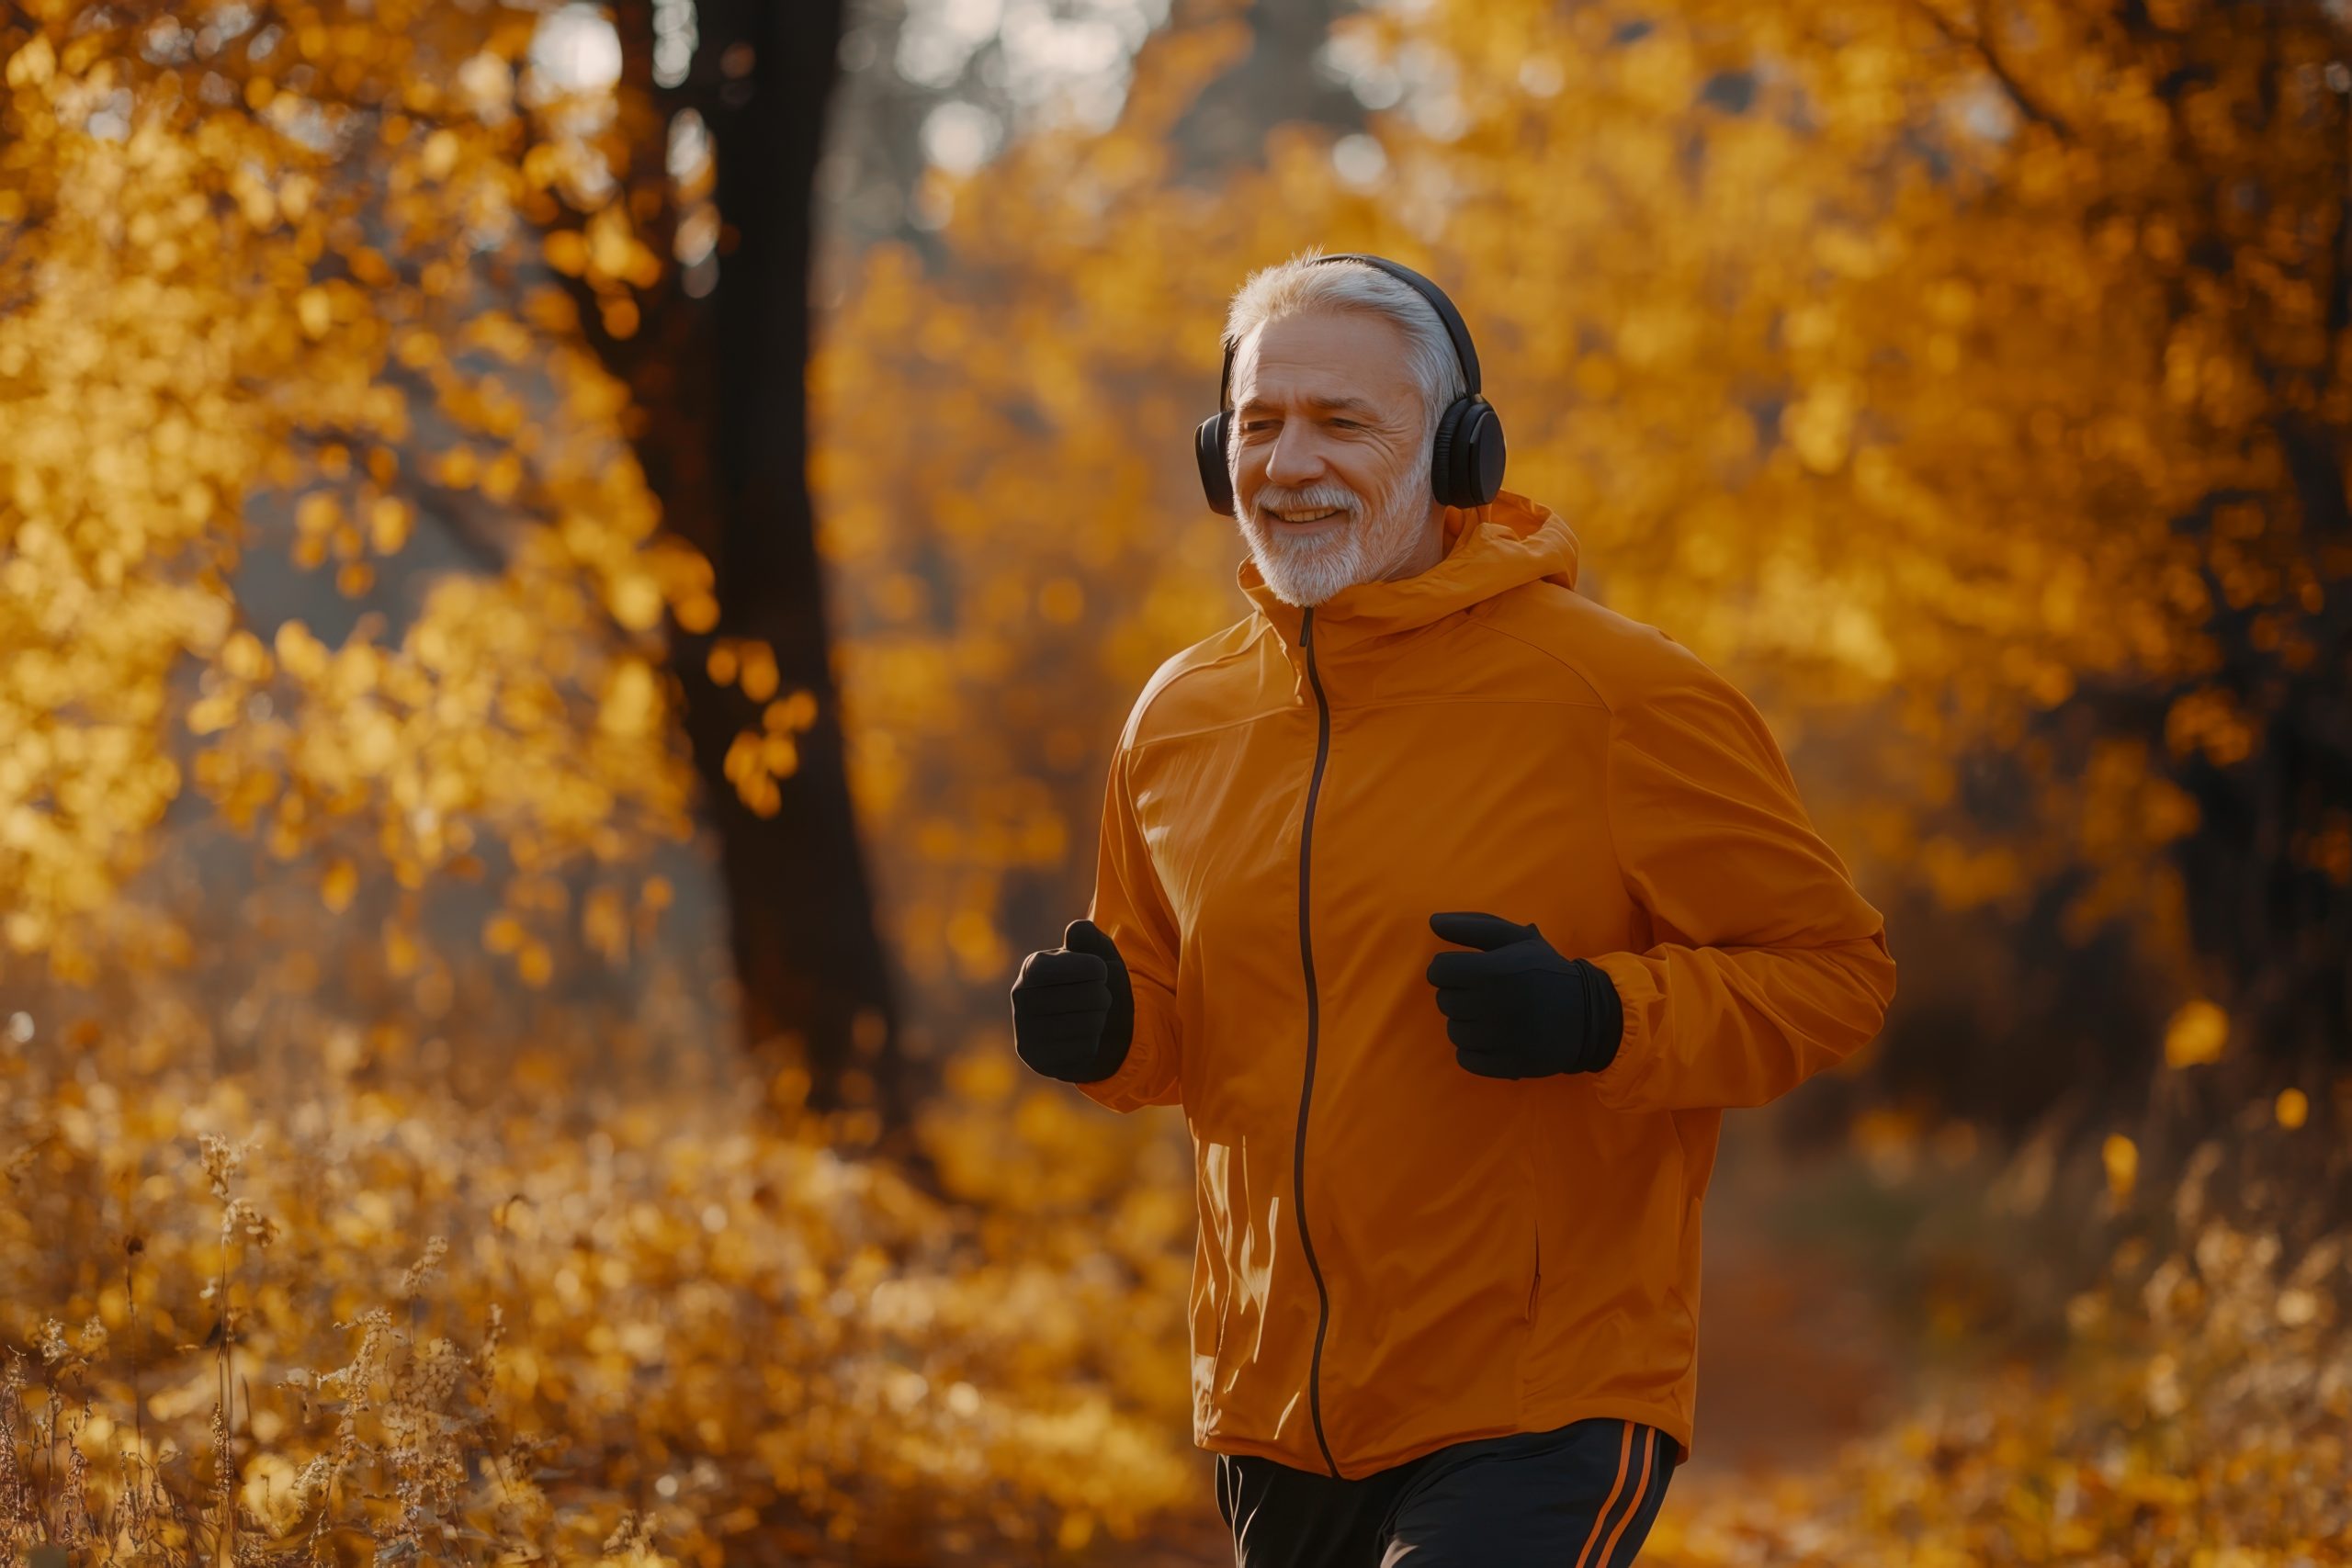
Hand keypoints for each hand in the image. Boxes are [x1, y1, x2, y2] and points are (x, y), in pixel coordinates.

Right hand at [1011, 918, 1135, 1082]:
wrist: (1099, 1028)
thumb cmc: (1096, 985)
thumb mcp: (1099, 955)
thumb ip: (1090, 938)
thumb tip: (1077, 929)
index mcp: (1032, 967)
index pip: (1050, 968)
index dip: (1084, 968)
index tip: (1102, 970)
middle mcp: (1021, 998)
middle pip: (1071, 998)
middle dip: (1100, 996)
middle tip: (1104, 996)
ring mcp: (1025, 1031)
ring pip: (1078, 1025)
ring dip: (1098, 1019)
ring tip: (1097, 1015)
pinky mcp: (1036, 1059)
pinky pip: (1077, 1052)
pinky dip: (1091, 1044)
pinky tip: (1087, 1038)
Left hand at [1425, 912, 1622, 1079]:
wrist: (1588, 1013)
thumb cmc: (1545, 970)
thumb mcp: (1516, 939)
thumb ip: (1473, 927)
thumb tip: (1433, 921)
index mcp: (1495, 971)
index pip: (1438, 971)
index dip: (1447, 969)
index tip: (1464, 972)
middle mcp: (1496, 1005)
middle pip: (1444, 1001)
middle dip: (1458, 994)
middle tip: (1484, 993)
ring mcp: (1502, 1039)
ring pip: (1453, 1031)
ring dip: (1466, 1022)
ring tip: (1490, 1016)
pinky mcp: (1508, 1065)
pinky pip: (1466, 1059)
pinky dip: (1474, 1050)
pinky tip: (1493, 1038)